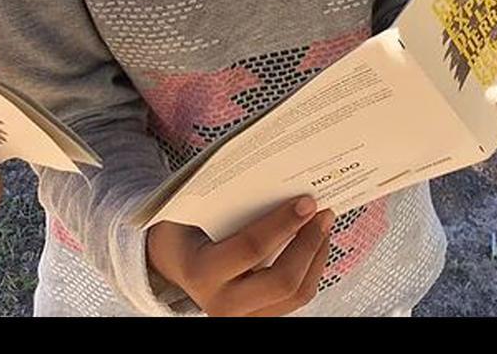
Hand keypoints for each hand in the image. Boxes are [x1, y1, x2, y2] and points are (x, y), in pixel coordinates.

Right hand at [146, 196, 335, 315]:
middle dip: (309, 243)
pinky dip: (311, 269)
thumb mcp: (192, 213)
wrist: (174, 264)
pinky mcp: (259, 317)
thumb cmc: (186, 230)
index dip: (283, 223)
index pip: (251, 249)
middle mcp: (223, 304)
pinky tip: (314, 245)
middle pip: (283, 281)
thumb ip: (227, 200)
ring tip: (323, 226)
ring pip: (296, 294)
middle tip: (322, 213)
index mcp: (202, 273)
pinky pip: (295, 298)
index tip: (306, 202)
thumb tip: (280, 179)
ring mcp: (243, 317)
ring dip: (317, 256)